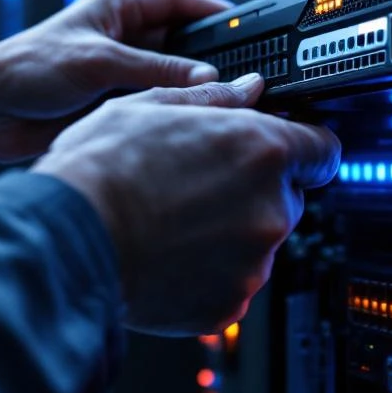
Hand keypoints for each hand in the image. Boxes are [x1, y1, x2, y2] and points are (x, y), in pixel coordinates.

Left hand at [0, 0, 229, 168]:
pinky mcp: (110, 102)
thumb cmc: (25, 68)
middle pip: (180, 41)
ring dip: (186, 88)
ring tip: (216, 99)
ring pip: (169, 77)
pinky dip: (168, 111)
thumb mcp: (99, 61)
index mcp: (116, 8)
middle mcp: (120, 37)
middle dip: (207, 56)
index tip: (243, 25)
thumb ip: (155, 70)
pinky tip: (185, 121)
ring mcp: (117, 71)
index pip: (177, 0)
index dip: (212, 9)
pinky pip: (152, 104)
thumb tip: (204, 77)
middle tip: (238, 71)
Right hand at [32, 74, 340, 335]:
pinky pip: (234, 282)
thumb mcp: (151, 106)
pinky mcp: (229, 304)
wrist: (67, 242)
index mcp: (260, 150)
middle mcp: (269, 209)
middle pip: (289, 196)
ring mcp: (253, 263)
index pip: (323, 149)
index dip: (304, 146)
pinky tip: (170, 252)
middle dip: (257, 188)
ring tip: (175, 218)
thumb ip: (214, 98)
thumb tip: (248, 88)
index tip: (288, 149)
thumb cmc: (101, 170)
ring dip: (232, 231)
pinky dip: (211, 271)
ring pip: (259, 240)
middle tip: (202, 182)